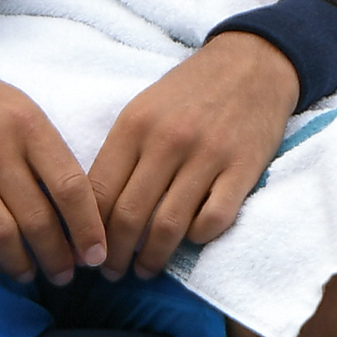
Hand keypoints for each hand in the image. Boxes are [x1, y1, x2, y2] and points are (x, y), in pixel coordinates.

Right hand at [0, 42, 105, 283]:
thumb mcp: (18, 106)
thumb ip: (45, 151)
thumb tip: (76, 207)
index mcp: (27, 123)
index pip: (70, 187)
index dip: (88, 228)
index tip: (96, 254)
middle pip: (37, 218)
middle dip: (58, 257)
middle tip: (65, 275)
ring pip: (0, 233)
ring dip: (21, 265)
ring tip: (31, 276)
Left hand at [87, 32, 300, 280]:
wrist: (252, 64)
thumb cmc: (189, 92)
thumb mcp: (143, 109)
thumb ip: (120, 153)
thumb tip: (92, 210)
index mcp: (134, 126)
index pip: (98, 191)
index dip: (87, 230)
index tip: (84, 251)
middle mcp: (167, 142)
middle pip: (129, 216)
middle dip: (114, 255)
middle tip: (111, 273)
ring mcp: (207, 157)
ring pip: (168, 226)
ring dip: (152, 258)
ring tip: (143, 270)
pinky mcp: (243, 169)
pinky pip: (213, 221)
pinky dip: (197, 239)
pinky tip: (189, 242)